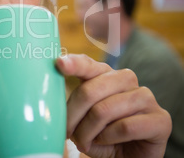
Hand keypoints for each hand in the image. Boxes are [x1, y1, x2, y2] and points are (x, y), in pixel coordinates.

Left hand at [57, 54, 171, 157]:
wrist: (126, 156)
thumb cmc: (100, 134)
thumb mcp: (81, 118)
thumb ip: (73, 103)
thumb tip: (51, 98)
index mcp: (105, 74)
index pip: (88, 64)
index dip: (74, 63)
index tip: (60, 63)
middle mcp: (126, 79)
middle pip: (90, 90)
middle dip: (72, 116)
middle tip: (67, 133)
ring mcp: (145, 97)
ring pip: (104, 110)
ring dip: (88, 132)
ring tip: (84, 142)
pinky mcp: (160, 119)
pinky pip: (125, 127)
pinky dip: (108, 138)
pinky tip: (105, 141)